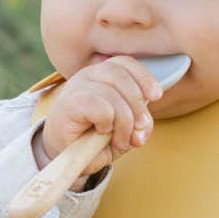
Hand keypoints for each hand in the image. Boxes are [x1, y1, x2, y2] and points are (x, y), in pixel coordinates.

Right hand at [38, 56, 163, 178]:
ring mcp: (77, 87)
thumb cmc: (92, 139)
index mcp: (101, 75)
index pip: (125, 63)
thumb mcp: (123, 131)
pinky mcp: (70, 103)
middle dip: (137, 107)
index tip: (156, 96)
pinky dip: (107, 123)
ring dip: (124, 122)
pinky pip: (101, 107)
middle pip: (122, 77)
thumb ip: (139, 125)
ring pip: (113, 94)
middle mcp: (88, 76)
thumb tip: (144, 126)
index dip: (144, 77)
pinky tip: (101, 132)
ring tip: (120, 140)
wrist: (62, 154)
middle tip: (136, 133)